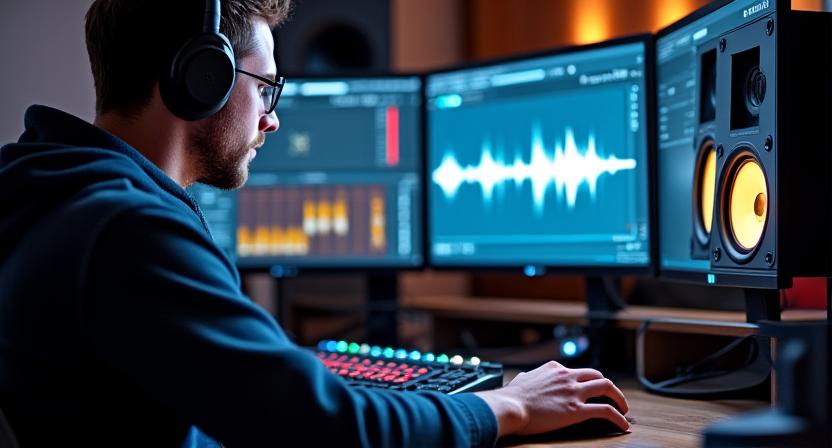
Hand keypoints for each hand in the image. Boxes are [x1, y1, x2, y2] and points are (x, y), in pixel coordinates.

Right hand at [474, 361, 628, 436]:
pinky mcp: (577, 410)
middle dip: (608, 387)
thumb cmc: (511, 397)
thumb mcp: (522, 380)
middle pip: (597, 375)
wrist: (509, 406)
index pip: (578, 371)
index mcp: (554, 369)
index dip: (589, 381)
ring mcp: (573, 392)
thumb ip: (530, 378)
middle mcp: (567, 376)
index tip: (592, 389)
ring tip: (624, 410)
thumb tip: (526, 379)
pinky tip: (622, 425)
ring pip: (606, 387)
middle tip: (614, 398)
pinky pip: (605, 411)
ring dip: (619, 398)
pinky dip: (618, 417)